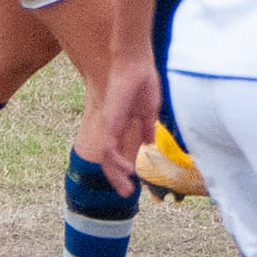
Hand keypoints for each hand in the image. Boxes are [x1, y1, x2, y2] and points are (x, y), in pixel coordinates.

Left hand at [96, 55, 162, 196]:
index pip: (117, 153)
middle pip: (109, 160)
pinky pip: (110, 148)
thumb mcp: (148, 110)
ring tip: (128, 188)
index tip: (135, 183)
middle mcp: (111, 128)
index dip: (124, 168)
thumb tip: (149, 143)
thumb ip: (147, 127)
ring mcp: (109, 125)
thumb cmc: (143, 80)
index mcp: (121, 124)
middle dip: (117, 179)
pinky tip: (129, 170)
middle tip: (127, 193)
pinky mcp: (110, 121)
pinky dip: (118, 162)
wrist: (135, 63)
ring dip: (117, 175)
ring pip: (107, 159)